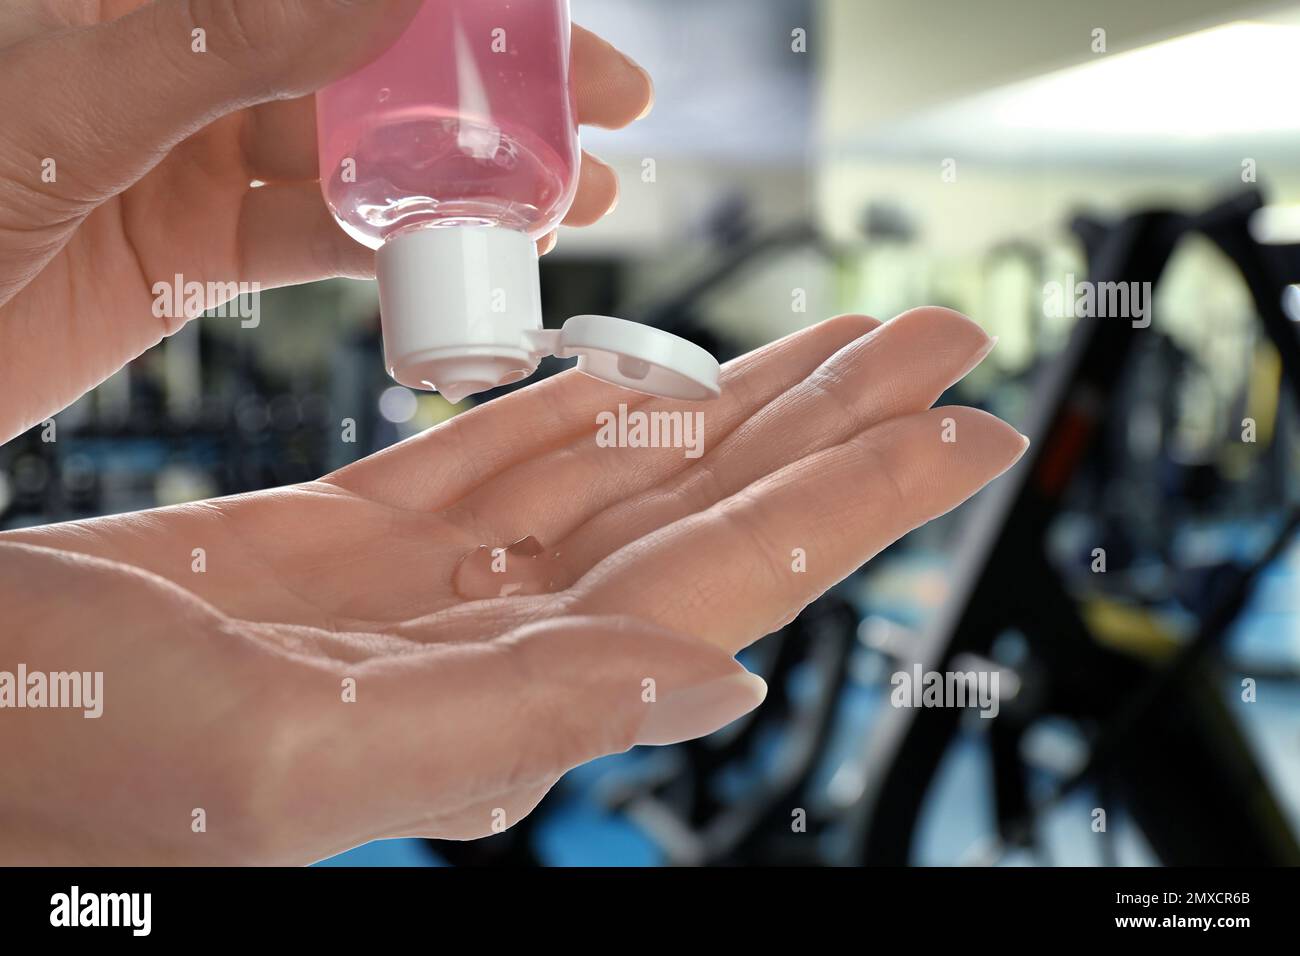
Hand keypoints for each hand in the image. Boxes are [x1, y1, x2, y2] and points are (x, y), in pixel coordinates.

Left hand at [0, 0, 650, 442]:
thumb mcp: (64, 106)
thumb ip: (227, 44)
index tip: (535, 6)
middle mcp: (173, 57)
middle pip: (360, 48)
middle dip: (486, 77)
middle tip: (599, 100)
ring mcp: (188, 152)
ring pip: (359, 149)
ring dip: (468, 173)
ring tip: (575, 197)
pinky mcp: (196, 247)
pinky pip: (323, 237)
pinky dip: (403, 247)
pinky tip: (479, 250)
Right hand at [0, 308, 1023, 864]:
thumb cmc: (64, 757)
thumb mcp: (291, 758)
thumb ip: (516, 726)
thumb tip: (718, 687)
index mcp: (500, 698)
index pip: (728, 582)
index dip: (857, 502)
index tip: (967, 432)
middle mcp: (492, 642)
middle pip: (708, 515)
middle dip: (832, 428)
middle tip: (941, 343)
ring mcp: (429, 590)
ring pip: (624, 477)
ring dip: (736, 406)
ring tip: (840, 343)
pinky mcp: (352, 544)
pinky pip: (502, 463)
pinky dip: (583, 413)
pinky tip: (648, 381)